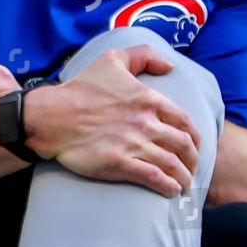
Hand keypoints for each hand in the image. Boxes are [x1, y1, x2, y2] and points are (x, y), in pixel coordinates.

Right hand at [25, 45, 200, 196]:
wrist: (51, 116)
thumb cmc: (80, 88)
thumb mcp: (112, 59)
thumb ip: (143, 56)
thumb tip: (169, 66)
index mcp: (148, 99)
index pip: (184, 120)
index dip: (195, 136)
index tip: (195, 146)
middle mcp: (145, 123)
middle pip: (183, 144)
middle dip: (193, 159)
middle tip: (192, 168)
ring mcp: (133, 144)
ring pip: (171, 163)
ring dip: (183, 176)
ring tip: (185, 184)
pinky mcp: (118, 163)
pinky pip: (153, 177)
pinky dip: (167, 186)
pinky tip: (172, 191)